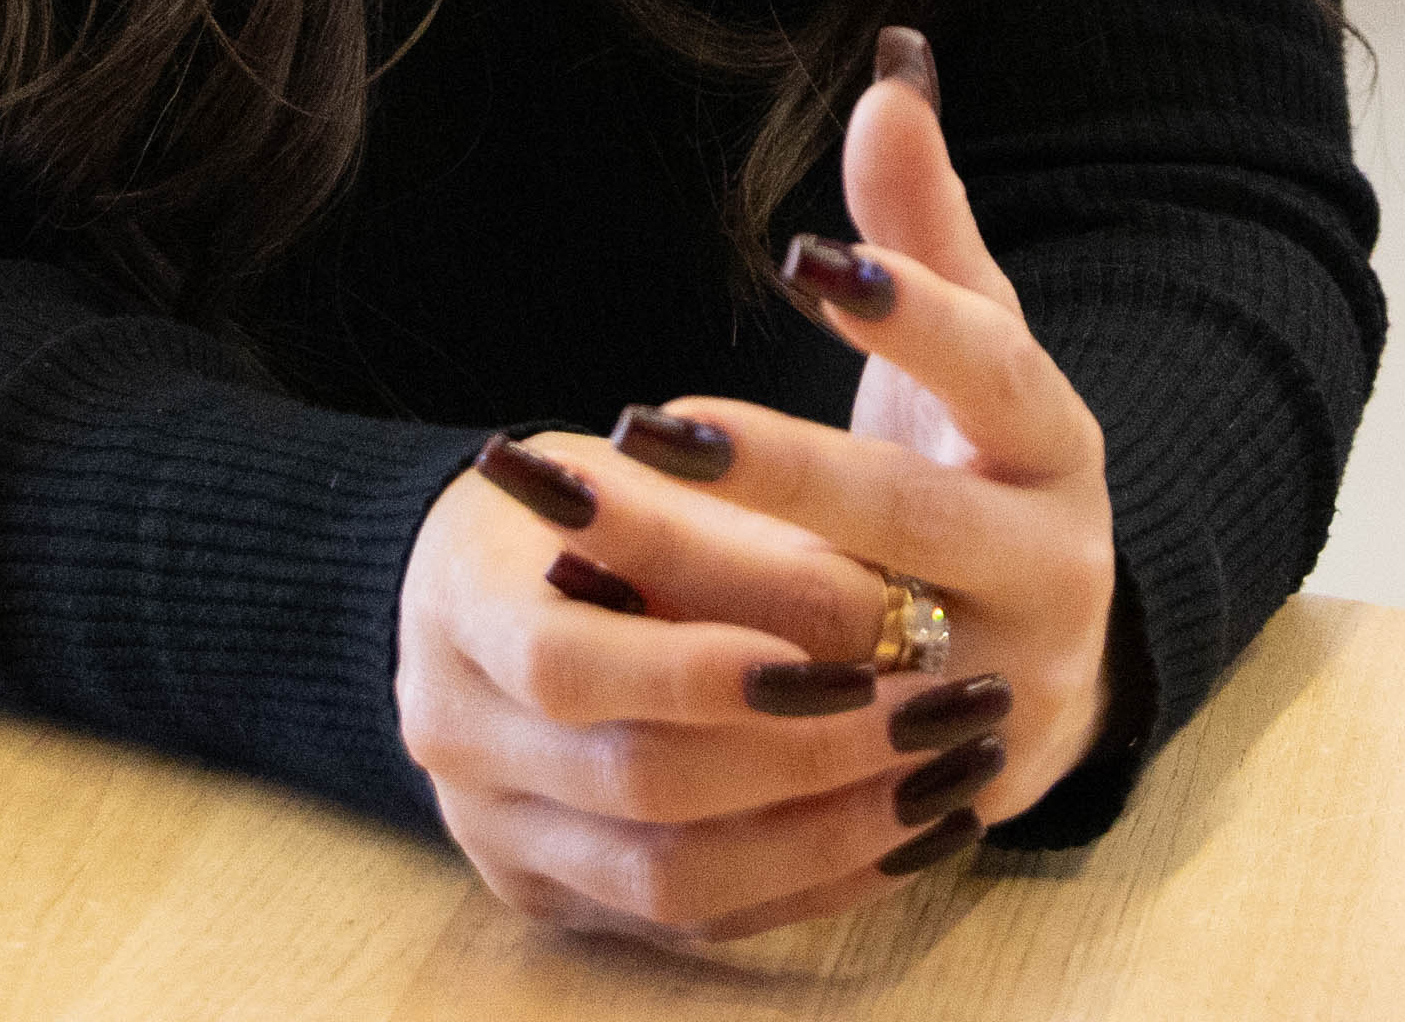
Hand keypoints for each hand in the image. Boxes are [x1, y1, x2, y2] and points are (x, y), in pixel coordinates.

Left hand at [392, 30, 1118, 940]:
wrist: (1048, 664)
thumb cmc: (981, 462)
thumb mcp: (979, 347)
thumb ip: (925, 222)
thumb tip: (894, 63)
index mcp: (1059, 447)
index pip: (995, 372)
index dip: (907, 319)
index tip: (795, 260)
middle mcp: (1048, 572)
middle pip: (898, 526)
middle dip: (767, 475)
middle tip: (635, 421)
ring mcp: (994, 689)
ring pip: (842, 648)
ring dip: (707, 591)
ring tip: (577, 527)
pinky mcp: (932, 790)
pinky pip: (808, 752)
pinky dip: (706, 701)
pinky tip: (597, 640)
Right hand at [395, 415, 969, 942]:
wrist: (489, 588)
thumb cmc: (588, 512)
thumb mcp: (649, 484)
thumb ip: (748, 544)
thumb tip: (886, 611)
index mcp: (461, 611)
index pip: (569, 665)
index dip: (703, 672)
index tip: (848, 659)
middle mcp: (458, 738)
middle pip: (635, 784)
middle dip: (806, 758)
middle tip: (941, 715)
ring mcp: (497, 832)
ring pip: (669, 880)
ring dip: (827, 839)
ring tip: (946, 783)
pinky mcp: (555, 894)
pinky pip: (692, 920)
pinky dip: (808, 885)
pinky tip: (904, 837)